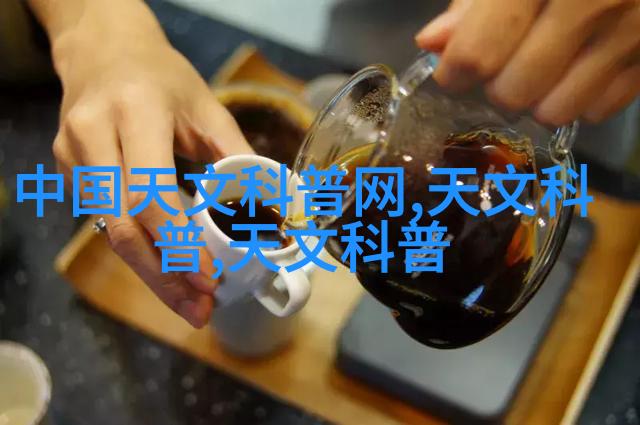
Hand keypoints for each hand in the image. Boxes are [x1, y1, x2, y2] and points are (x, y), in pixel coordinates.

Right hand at [40, 0, 252, 326]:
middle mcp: (92, 136)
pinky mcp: (66, 173)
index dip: (180, 244)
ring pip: (108, 233)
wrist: (100, 50)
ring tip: (190, 304)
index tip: (211, 278)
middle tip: (202, 309)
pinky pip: (104, 223)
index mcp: (134, 112)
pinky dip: (139, 253)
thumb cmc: (161, 76)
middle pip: (122, 227)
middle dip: (164, 277)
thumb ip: (238, 156)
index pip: (151, 194)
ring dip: (151, 275)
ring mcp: (71, 157)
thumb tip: (274, 210)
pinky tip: (167, 272)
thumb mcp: (207, 106)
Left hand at [416, 0, 639, 124]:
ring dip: (536, 100)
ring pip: (555, 110)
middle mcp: (591, 1)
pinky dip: (580, 98)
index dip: (455, 73)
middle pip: (513, 92)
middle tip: (502, 64)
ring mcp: (630, 29)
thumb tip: (432, 43)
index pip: (479, 52)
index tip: (453, 72)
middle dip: (496, 87)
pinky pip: (599, 108)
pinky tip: (579, 66)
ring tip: (540, 67)